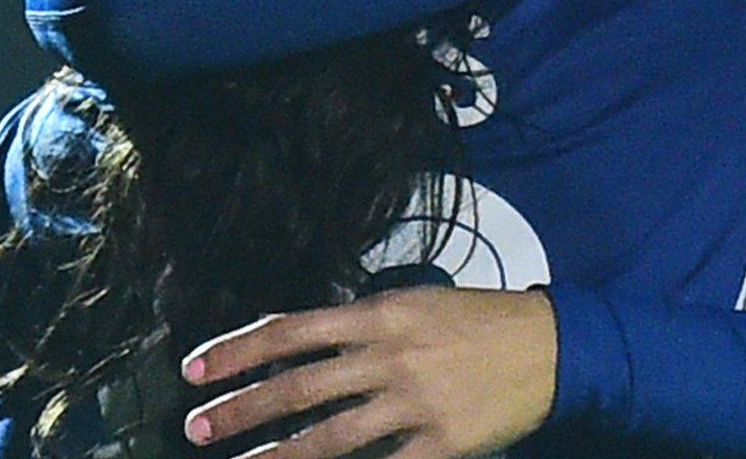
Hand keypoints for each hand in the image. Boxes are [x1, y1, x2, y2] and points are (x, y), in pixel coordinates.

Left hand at [180, 287, 555, 458]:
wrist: (550, 346)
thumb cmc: (479, 321)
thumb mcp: (416, 303)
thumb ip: (362, 324)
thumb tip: (302, 342)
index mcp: (381, 315)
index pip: (292, 331)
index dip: (238, 351)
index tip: (195, 369)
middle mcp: (390, 356)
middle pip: (298, 387)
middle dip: (241, 410)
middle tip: (197, 427)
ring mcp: (414, 403)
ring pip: (330, 437)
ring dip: (277, 455)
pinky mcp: (440, 444)